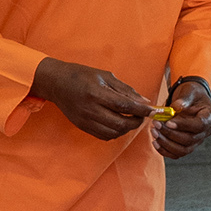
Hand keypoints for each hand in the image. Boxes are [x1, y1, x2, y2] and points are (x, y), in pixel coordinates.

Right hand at [31, 58, 152, 140]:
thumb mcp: (105, 76)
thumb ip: (126, 90)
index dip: (142, 110)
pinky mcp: (83, 127)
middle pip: (121, 123)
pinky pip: (104, 136)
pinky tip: (118, 123)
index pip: (124, 105)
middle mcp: (90, 109)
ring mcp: (85, 120)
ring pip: (114, 132)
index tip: (154, 111)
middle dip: (136, 121)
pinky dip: (116, 132)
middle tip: (142, 115)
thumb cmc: (82, 75)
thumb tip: (144, 102)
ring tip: (131, 119)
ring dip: (127, 128)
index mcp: (96, 93)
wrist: (57, 83)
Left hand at [152, 77, 210, 158]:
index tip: (168, 122)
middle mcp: (205, 131)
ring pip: (183, 150)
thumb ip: (184, 99)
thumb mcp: (189, 91)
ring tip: (154, 132)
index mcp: (209, 116)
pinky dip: (165, 151)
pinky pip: (177, 153)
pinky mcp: (187, 145)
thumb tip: (175, 107)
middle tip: (156, 124)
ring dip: (166, 144)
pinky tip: (155, 142)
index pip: (199, 125)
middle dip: (170, 134)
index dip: (184, 126)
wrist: (191, 99)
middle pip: (189, 140)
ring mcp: (196, 140)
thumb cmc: (192, 94)